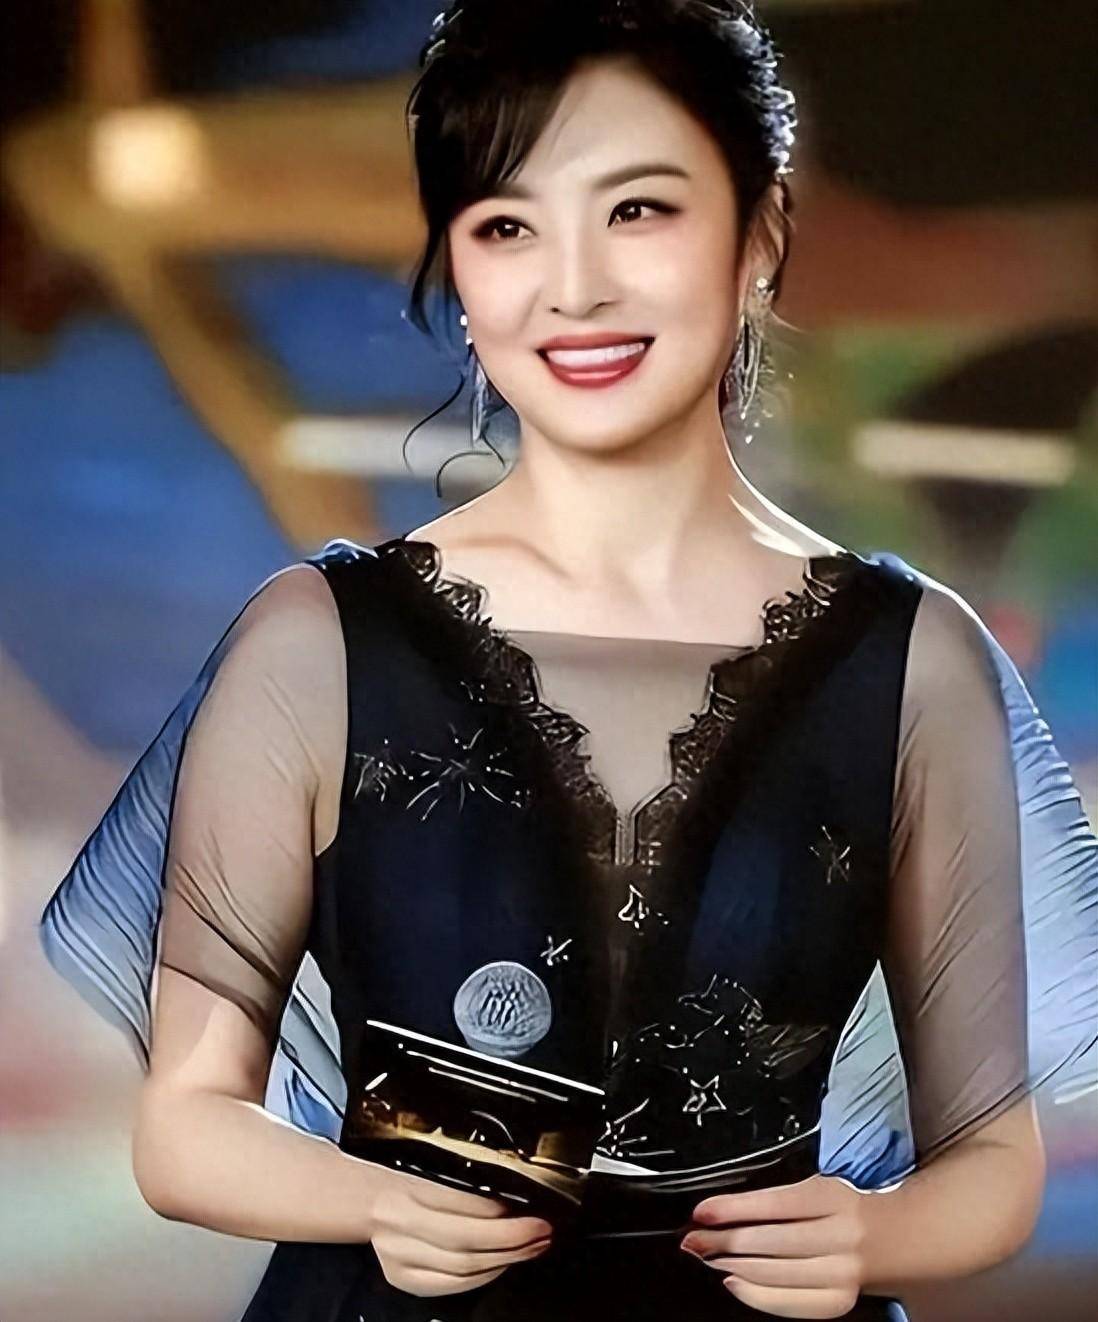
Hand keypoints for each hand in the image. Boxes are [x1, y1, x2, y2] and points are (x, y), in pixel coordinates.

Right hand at [367, 1167, 553, 1296]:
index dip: (500, 1213)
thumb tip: (510, 1200)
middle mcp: (401, 1225)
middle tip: (541, 1232)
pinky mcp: (404, 1279)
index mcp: (411, 1190)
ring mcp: (400, 1257)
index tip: (530, 1211)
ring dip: (505, 1259)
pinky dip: (483, 1276)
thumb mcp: (432, 1169)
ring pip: (462, 1267)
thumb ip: (465, 1187)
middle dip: (511, 1240)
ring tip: (532, 1248)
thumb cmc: (405, 1180)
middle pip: (465, 1240)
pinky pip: (452, 1285)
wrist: (367, 1202)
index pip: (462, 1205)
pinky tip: (503, 1264)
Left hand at [680, 1174, 867, 1317]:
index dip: (733, 1208)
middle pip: (771, 1241)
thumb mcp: (820, 1188)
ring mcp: (842, 1272)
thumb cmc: (847, 1207)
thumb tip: (725, 1209)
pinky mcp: (840, 1300)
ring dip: (733, 1266)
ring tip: (706, 1258)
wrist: (898, 1239)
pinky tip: (734, 1283)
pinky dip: (757, 1295)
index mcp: (832, 1197)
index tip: (701, 1211)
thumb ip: (781, 1198)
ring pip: (776, 1273)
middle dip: (724, 1241)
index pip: (774, 1203)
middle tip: (693, 1239)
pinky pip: (791, 1303)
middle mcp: (840, 1235)